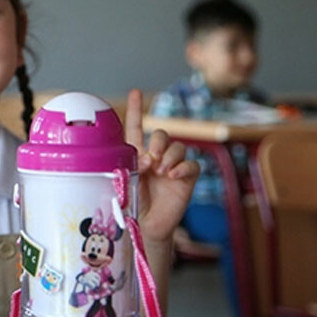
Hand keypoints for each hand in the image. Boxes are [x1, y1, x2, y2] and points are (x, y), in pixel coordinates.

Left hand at [123, 89, 199, 242]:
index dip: (137, 109)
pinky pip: (192, 164)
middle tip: (150, 160)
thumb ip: (131, 165)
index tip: (135, 92)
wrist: (144, 225)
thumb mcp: (124, 180)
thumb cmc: (130, 203)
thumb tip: (146, 157)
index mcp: (137, 153)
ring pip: (179, 147)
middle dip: (158, 142)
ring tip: (161, 171)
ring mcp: (173, 167)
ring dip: (170, 155)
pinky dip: (182, 167)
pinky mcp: (187, 178)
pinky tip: (172, 176)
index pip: (137, 127)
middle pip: (163, 134)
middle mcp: (156, 156)